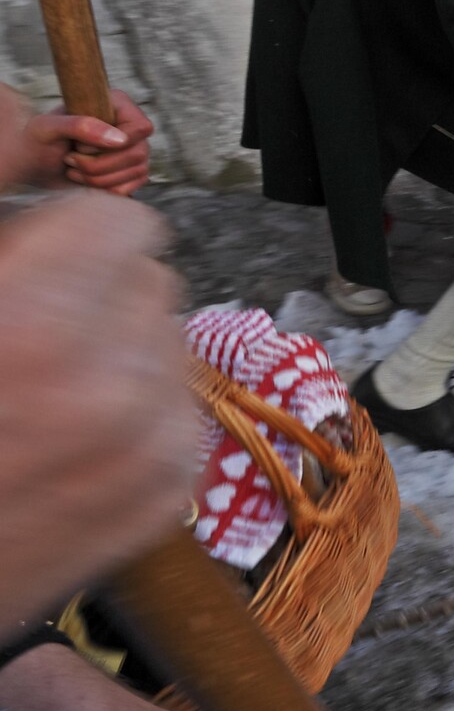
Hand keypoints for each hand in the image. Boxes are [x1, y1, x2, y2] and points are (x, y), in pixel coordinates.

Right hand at [0, 185, 190, 628]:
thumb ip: (11, 251)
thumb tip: (60, 221)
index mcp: (32, 323)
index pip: (118, 222)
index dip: (78, 234)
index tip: (55, 253)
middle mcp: (105, 379)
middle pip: (150, 281)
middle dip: (99, 297)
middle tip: (34, 340)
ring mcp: (150, 439)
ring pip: (170, 343)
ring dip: (121, 357)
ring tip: (45, 402)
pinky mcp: (171, 489)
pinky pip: (180, 408)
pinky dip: (138, 419)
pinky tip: (72, 448)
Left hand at [4, 87, 153, 195]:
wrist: (33, 165)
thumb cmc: (36, 140)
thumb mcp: (48, 127)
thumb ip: (80, 125)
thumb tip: (120, 139)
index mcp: (117, 106)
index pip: (141, 127)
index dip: (116, 142)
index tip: (82, 146)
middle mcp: (130, 127)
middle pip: (137, 153)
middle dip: (99, 165)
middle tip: (70, 159)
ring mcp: (134, 150)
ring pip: (136, 171)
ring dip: (98, 178)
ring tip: (73, 168)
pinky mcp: (130, 173)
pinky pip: (132, 186)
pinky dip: (105, 189)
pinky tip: (85, 181)